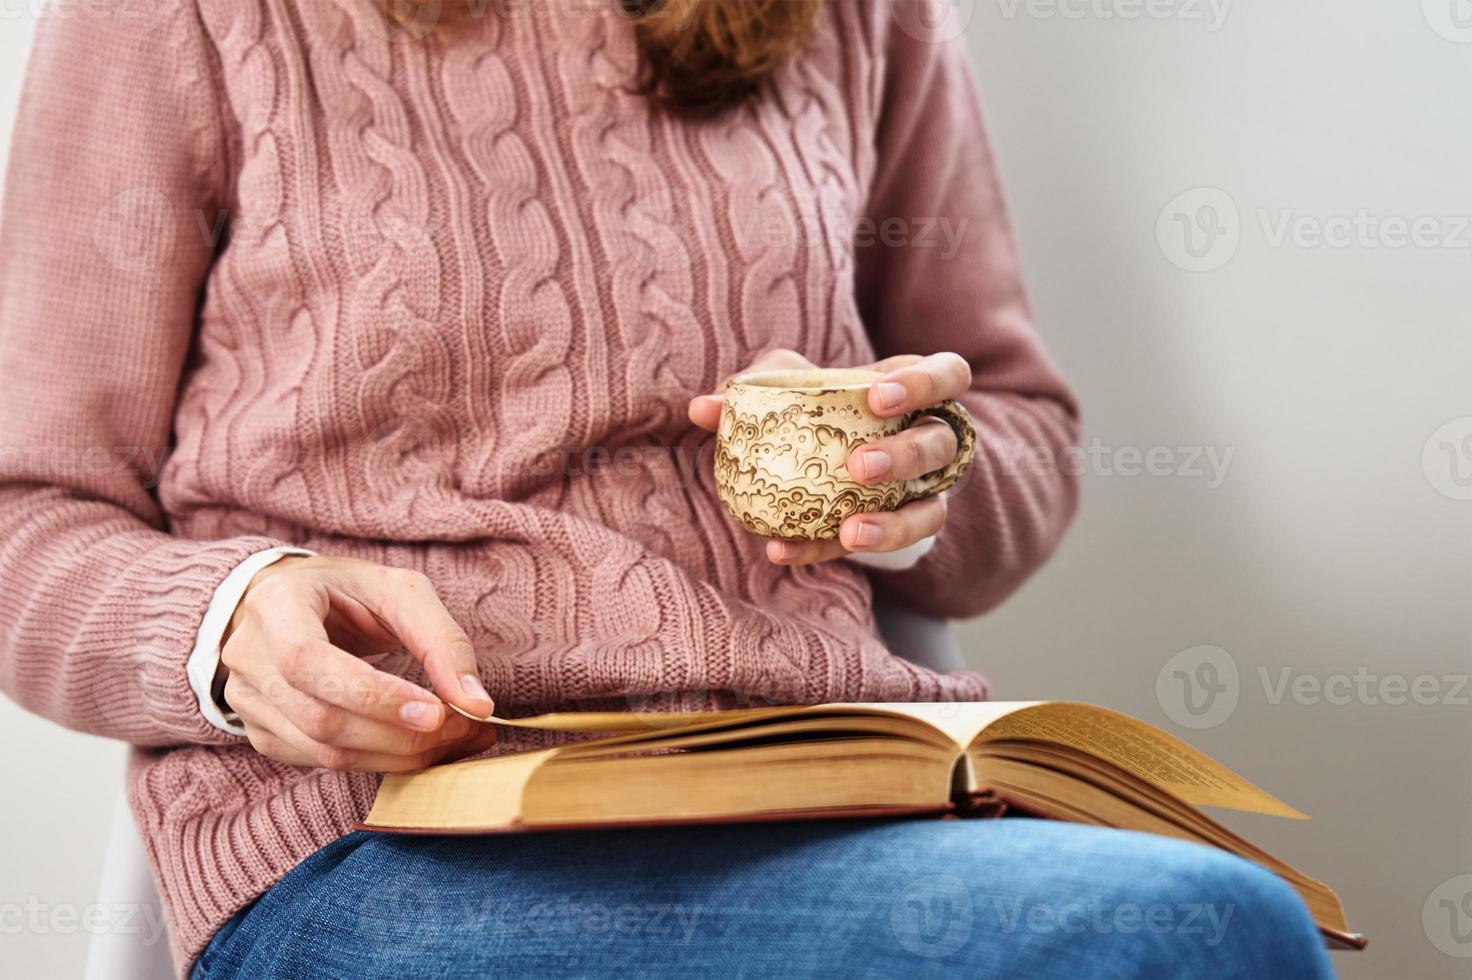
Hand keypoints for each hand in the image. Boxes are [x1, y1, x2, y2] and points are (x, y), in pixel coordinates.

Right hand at [219, 555, 498, 771]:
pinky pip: (322, 763)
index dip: (372, 695)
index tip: (436, 712)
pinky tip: (419, 747)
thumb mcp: (400, 592)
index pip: (309, 661)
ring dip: (398, 755)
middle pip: (320, 717)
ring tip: (455, 740)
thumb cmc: (350, 594)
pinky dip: (380, 762)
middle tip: (465, 729)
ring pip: (323, 750)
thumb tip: (477, 704)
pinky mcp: (263, 733)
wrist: (294, 605)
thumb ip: (442, 641)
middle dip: (400, 733)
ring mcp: (248, 700)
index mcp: (276, 604)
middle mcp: (249, 656)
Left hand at [688, 348, 971, 564]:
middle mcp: (935, 442)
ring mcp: (927, 494)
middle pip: (943, 445)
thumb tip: (703, 409)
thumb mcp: (789, 389)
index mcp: (919, 392)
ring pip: (931, 511)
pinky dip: (827, 550)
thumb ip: (753, 389)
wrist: (833, 468)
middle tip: (860, 467)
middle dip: (906, 456)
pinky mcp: (897, 537)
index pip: (949, 375)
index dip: (925, 383)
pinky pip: (876, 552)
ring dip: (893, 525)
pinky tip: (783, 551)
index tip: (877, 397)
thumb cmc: (818, 411)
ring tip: (851, 531)